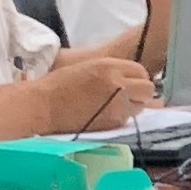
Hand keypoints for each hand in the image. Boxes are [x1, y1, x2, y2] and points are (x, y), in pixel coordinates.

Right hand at [41, 52, 155, 132]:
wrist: (43, 106)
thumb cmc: (60, 85)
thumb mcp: (89, 68)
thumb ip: (113, 73)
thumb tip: (133, 82)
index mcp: (110, 67)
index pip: (141, 72)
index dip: (137, 78)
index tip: (129, 83)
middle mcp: (118, 84)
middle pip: (147, 89)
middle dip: (140, 92)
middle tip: (127, 96)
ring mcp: (118, 105)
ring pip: (141, 106)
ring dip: (133, 106)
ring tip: (114, 106)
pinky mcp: (113, 122)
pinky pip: (128, 119)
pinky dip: (122, 118)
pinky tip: (106, 115)